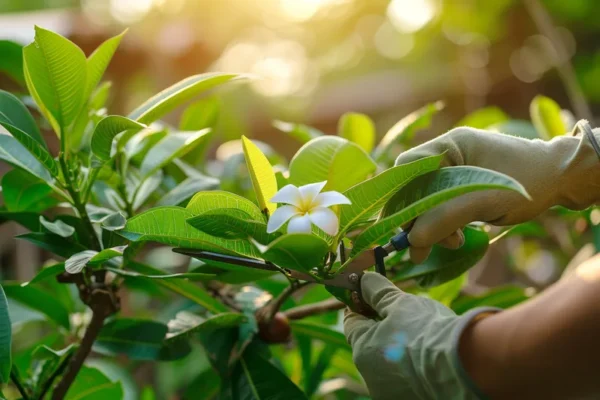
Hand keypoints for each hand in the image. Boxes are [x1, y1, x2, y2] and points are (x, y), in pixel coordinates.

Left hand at [344, 272, 494, 399]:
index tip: (373, 294)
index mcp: (361, 348)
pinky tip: (431, 357)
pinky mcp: (409, 399)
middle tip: (404, 313)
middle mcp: (369, 375)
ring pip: (389, 361)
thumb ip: (377, 291)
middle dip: (383, 326)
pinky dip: (414, 367)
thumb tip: (364, 279)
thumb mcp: (400, 303)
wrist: (465, 366)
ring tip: (424, 336)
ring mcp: (389, 391)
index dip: (361, 304)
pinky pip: (406, 377)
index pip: (351, 321)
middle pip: (370, 342)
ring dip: (399, 348)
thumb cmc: (428, 331)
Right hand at [394, 124, 599, 262]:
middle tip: (419, 248)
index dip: (399, 196)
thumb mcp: (483, 201)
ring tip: (450, 244)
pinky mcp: (461, 189)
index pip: (407, 167)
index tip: (401, 225)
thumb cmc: (527, 181)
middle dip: (417, 219)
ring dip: (432, 226)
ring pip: (426, 202)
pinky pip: (441, 209)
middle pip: (414, 188)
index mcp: (449, 146)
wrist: (562, 179)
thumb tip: (412, 241)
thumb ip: (444, 218)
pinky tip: (456, 239)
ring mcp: (454, 172)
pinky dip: (444, 226)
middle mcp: (447, 157)